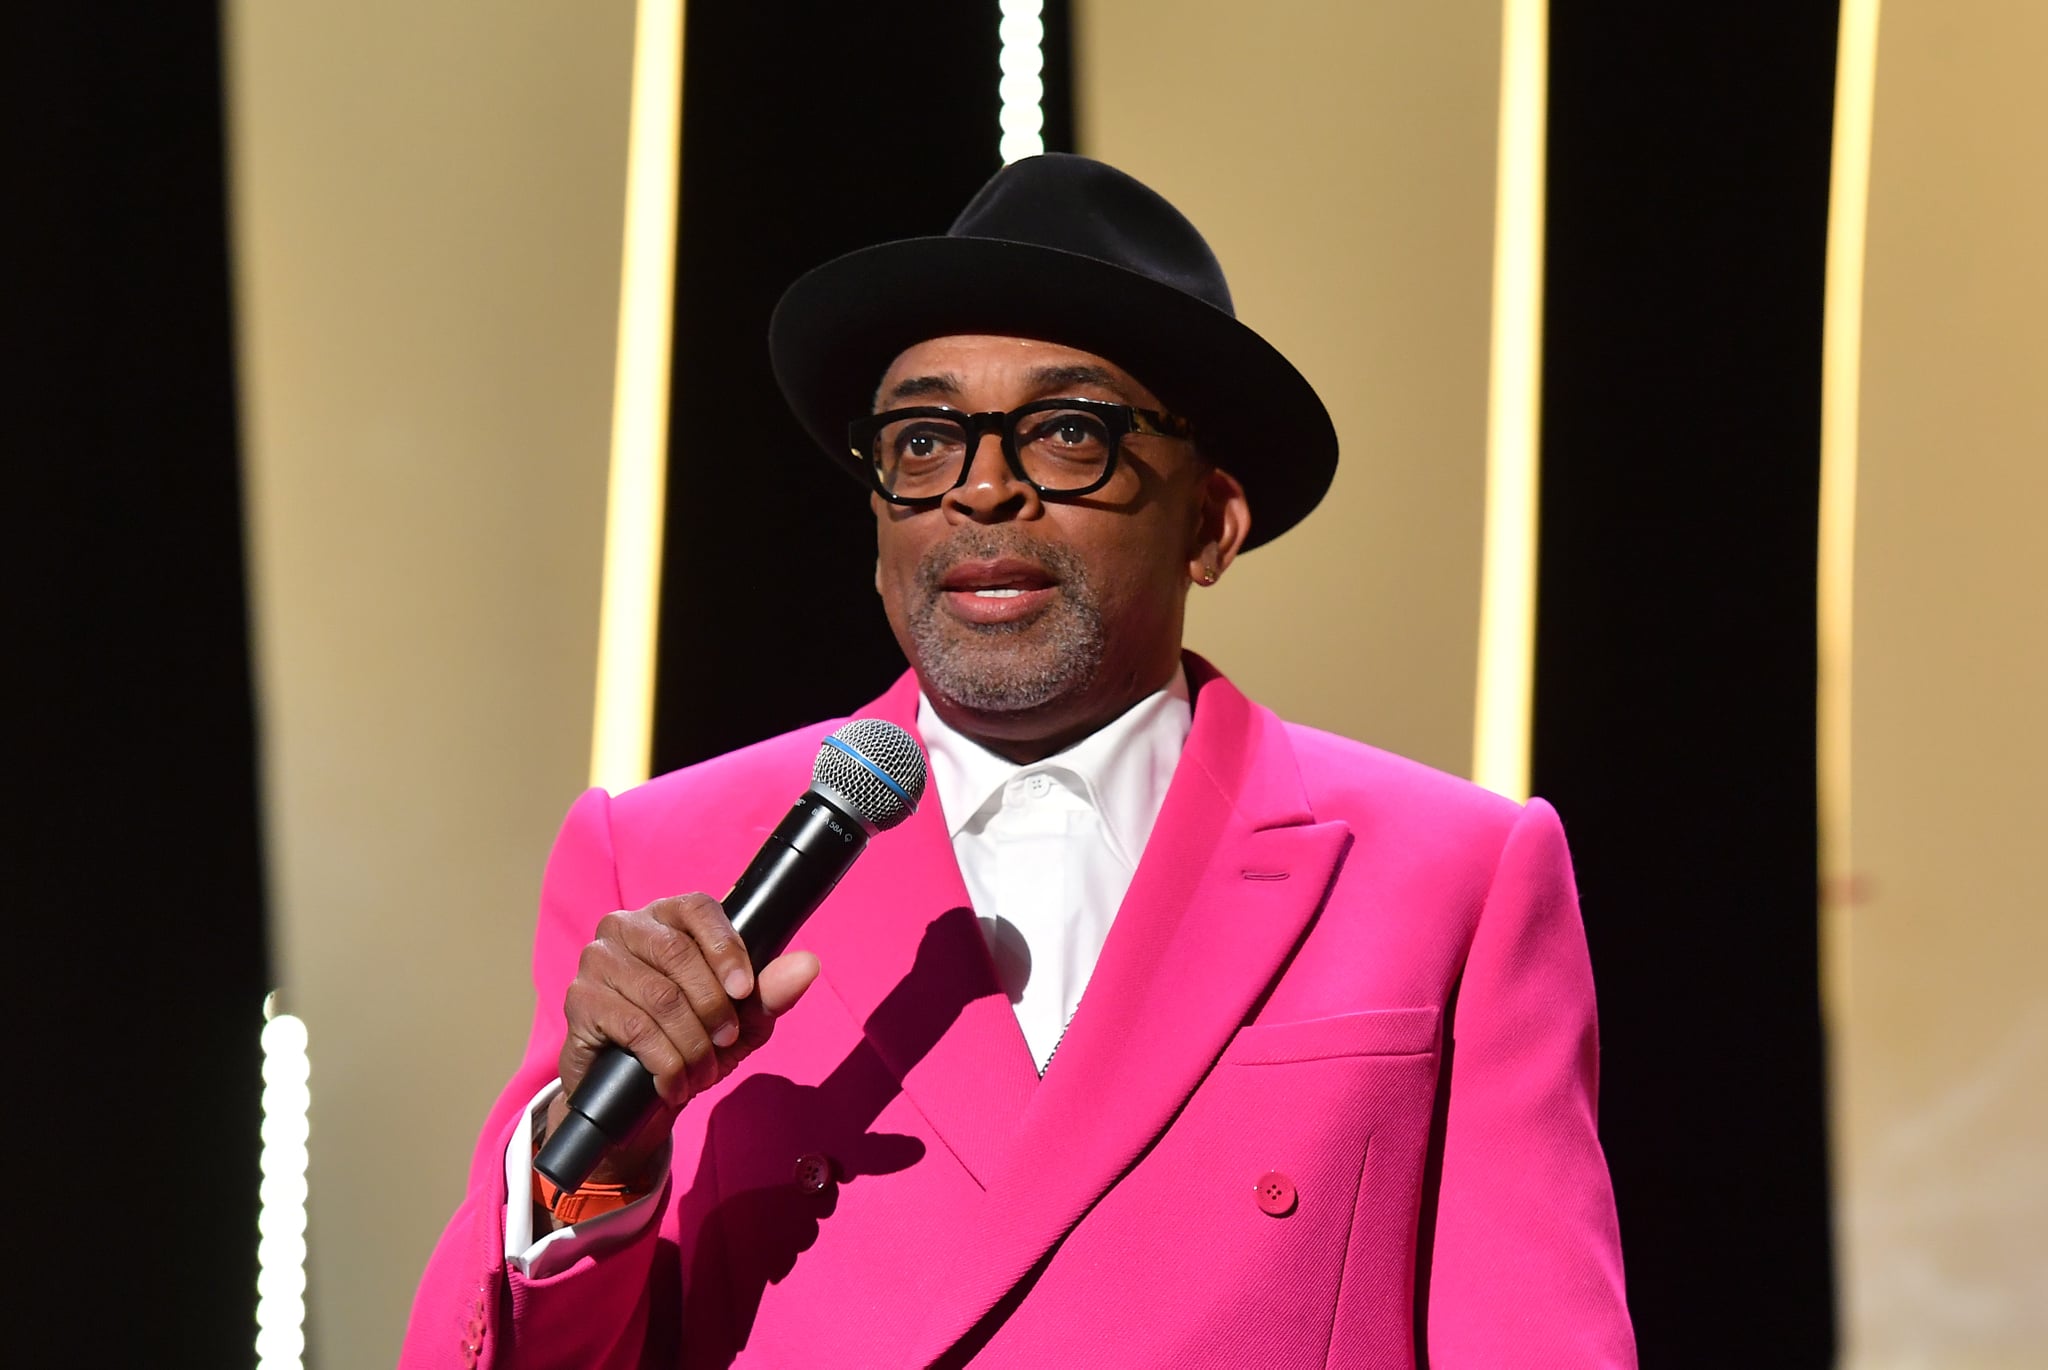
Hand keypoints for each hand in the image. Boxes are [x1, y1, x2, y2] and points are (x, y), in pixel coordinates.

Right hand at [545, 893, 820, 1190]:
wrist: (637, 1101)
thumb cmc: (689, 1043)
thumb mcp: (739, 1022)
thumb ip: (769, 993)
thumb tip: (808, 965)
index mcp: (667, 917)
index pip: (698, 908)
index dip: (726, 947)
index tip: (744, 990)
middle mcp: (626, 928)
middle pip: (678, 952)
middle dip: (713, 1006)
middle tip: (726, 1042)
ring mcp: (597, 962)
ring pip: (659, 995)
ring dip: (691, 1043)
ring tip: (702, 1071)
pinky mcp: (579, 1002)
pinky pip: (633, 1027)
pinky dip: (665, 1062)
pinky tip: (672, 1083)